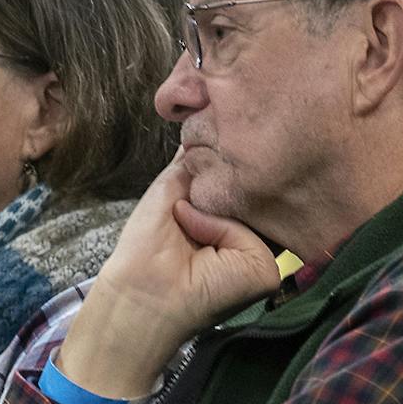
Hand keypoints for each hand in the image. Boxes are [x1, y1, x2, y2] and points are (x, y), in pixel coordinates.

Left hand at [56, 153, 281, 400]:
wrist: (137, 289)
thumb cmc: (147, 245)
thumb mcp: (173, 187)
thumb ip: (197, 158)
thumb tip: (207, 115)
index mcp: (233, 216)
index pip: (248, 179)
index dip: (234, 164)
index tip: (218, 150)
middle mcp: (253, 232)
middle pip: (259, 191)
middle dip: (231, 178)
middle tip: (196, 189)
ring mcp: (262, 252)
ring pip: (258, 207)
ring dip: (220, 202)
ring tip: (187, 217)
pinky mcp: (265, 271)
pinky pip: (251, 233)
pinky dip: (218, 228)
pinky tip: (195, 237)